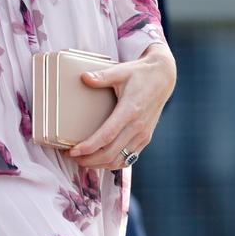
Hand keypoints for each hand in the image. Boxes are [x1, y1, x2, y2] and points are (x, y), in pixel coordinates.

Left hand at [68, 43, 175, 169]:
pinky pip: (129, 158)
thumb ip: (102, 76)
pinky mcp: (146, 138)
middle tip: (72, 156)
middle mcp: (138, 126)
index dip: (89, 147)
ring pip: (119, 160)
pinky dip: (113, 163)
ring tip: (83, 161)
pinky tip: (101, 161)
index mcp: (130, 110)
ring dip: (100, 164)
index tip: (73, 151)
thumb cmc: (140, 74)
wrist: (163, 77)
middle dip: (89, 159)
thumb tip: (84, 77)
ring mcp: (143, 134)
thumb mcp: (121, 71)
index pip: (107, 136)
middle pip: (111, 153)